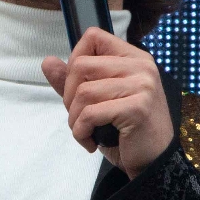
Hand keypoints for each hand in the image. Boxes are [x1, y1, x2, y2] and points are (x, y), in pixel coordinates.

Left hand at [43, 28, 173, 177]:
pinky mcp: (137, 108)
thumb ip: (73, 81)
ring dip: (74, 118)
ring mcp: (142, 85)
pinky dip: (81, 132)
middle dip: (69, 95)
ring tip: (85, 132)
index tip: (77, 86)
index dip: (75, 58)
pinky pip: (90, 113)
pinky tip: (90, 142)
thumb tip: (47, 62)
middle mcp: (141, 66)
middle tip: (79, 116)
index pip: (93, 36)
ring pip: (83, 92)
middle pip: (81, 65)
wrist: (152, 163)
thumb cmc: (125, 132)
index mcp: (133, 58)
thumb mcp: (97, 102)